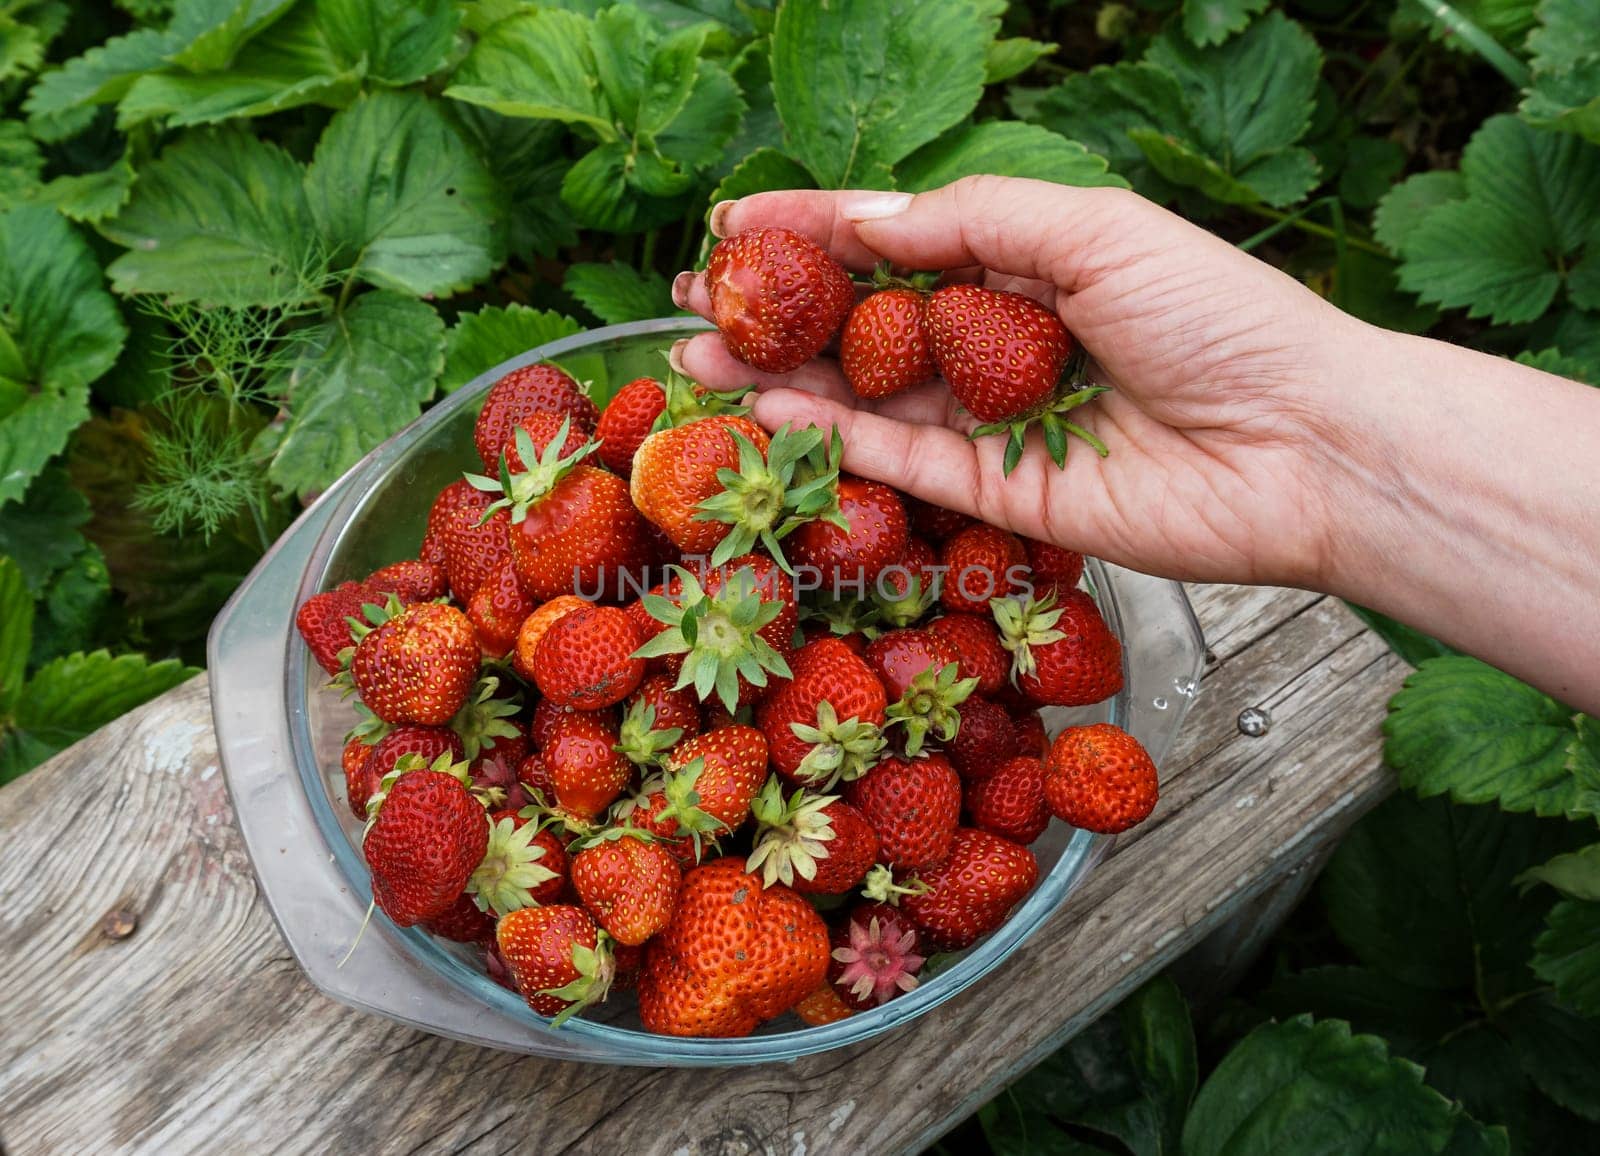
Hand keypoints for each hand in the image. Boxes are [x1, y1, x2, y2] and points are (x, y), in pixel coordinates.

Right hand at [670, 176, 1375, 589]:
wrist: (1301, 446)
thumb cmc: (1218, 318)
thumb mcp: (1093, 232)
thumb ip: (972, 226)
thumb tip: (862, 222)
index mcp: (1031, 262)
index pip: (899, 240)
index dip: (812, 230)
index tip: (730, 226)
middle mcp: (1003, 342)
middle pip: (867, 325)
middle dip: (777, 314)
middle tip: (691, 307)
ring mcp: (997, 424)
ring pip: (868, 397)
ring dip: (782, 380)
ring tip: (695, 363)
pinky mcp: (1000, 497)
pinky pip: (902, 463)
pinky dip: (835, 437)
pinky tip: (770, 411)